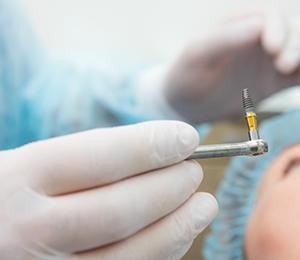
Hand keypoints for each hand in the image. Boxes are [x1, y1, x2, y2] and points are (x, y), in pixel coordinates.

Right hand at [0, 121, 217, 259]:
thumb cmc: (7, 193)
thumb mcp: (27, 165)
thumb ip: (81, 160)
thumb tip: (153, 150)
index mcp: (15, 180)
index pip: (100, 156)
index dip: (151, 145)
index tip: (187, 137)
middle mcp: (26, 231)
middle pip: (121, 208)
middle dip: (171, 186)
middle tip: (194, 170)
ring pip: (131, 252)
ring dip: (179, 226)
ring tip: (204, 205)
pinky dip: (160, 253)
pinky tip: (177, 234)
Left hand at [165, 9, 299, 122]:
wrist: (185, 105)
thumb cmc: (184, 76)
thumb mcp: (196, 55)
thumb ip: (224, 38)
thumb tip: (258, 24)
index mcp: (238, 25)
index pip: (269, 17)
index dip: (278, 29)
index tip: (272, 48)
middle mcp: (257, 39)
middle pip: (292, 31)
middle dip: (295, 44)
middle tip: (285, 65)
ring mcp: (267, 61)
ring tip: (293, 72)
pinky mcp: (274, 82)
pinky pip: (298, 76)